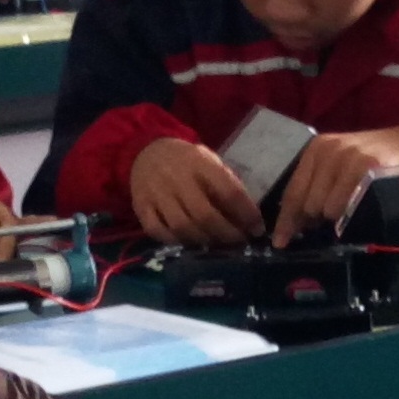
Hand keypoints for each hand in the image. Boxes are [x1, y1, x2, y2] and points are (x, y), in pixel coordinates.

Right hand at [125, 137, 263, 247]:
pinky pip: (158, 232)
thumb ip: (228, 185)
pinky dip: (175, 242)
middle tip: (240, 242)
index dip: (246, 214)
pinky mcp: (141, 207)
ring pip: (182, 227)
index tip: (257, 229)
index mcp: (201, 164)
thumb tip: (249, 218)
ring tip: (217, 246)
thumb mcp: (210, 162)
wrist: (146, 152)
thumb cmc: (187, 161)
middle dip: (227, 234)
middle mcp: (178, 179)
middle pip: (205, 215)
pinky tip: (189, 244)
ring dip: (204, 242)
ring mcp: (157, 194)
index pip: (229, 192)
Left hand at [271, 123, 398, 243]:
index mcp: (317, 150)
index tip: (281, 242)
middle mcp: (330, 151)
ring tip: (353, 213)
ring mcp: (350, 158)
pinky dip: (352, 217)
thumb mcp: (342, 163)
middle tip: (333, 224)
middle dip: (315, 221)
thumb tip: (300, 225)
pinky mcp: (369, 168)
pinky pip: (348, 208)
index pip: (293, 192)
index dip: (286, 221)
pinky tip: (362, 213)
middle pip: (308, 205)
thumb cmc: (376, 159)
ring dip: (337, 220)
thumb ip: (319, 187)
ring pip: (327, 210)